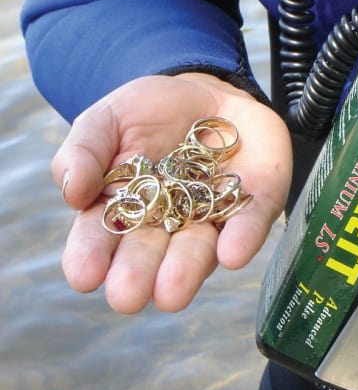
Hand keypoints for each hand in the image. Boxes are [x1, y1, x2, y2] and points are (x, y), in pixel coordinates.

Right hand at [51, 73, 291, 313]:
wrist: (211, 92)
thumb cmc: (150, 113)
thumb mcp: (107, 120)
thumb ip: (84, 151)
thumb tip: (72, 192)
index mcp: (124, 207)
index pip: (102, 235)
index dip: (91, 256)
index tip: (84, 276)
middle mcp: (167, 223)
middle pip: (151, 252)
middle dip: (139, 274)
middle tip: (127, 297)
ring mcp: (211, 216)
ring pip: (199, 247)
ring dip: (187, 270)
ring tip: (171, 294)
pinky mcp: (254, 204)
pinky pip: (249, 222)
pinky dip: (241, 237)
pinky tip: (231, 254)